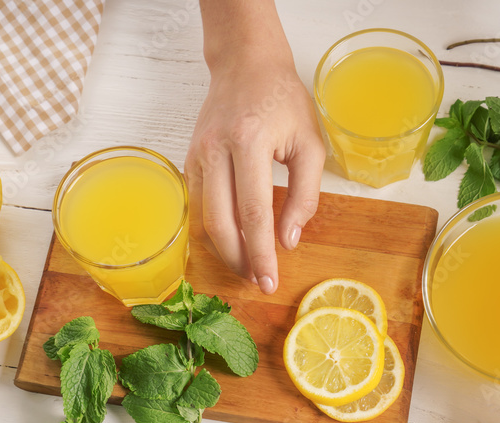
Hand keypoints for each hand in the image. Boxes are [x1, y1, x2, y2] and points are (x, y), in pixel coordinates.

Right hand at [185, 50, 324, 293]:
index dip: (261, 252)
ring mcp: (197, 154)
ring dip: (225, 249)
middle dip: (239, 259)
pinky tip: (232, 241)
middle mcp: (216, 149)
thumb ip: (305, 195)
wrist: (246, 64)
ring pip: (203, 218)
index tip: (269, 281)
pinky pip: (198, 205)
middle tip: (257, 281)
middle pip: (220, 222)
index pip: (253, 211)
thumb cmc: (283, 100)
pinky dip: (213, 229)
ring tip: (247, 266)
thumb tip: (289, 240)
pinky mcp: (189, 160)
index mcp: (250, 141)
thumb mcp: (310, 143)